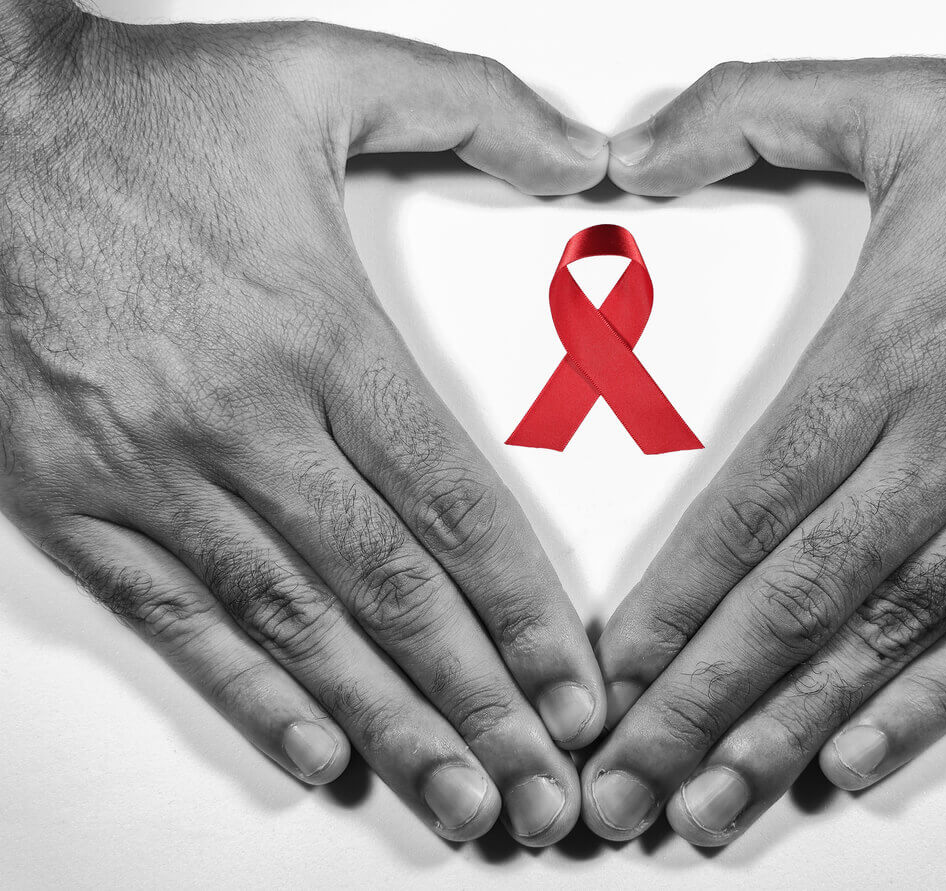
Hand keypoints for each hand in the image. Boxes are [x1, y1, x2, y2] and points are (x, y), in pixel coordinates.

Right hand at [0, 2, 608, 844]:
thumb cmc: (138, 113)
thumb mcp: (321, 73)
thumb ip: (467, 106)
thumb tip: (578, 154)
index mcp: (316, 332)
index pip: (451, 504)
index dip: (522, 609)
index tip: (572, 685)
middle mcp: (241, 420)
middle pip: (391, 592)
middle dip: (480, 704)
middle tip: (543, 789)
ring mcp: (152, 472)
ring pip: (296, 628)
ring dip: (388, 726)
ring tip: (460, 801)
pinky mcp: (76, 500)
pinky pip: (180, 622)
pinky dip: (252, 697)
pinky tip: (321, 757)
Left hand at [585, 45, 945, 842]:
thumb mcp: (901, 100)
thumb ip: (751, 111)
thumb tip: (635, 153)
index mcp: (890, 354)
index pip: (749, 511)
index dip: (672, 607)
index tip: (611, 677)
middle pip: (796, 603)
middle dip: (698, 707)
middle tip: (623, 786)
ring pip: (885, 643)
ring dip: (787, 732)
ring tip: (709, 804)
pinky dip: (923, 707)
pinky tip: (851, 761)